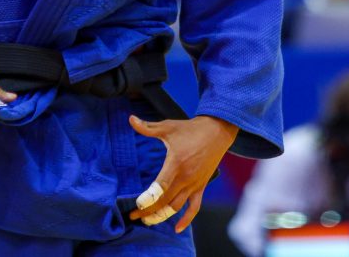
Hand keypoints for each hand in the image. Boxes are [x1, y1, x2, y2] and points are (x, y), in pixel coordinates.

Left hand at [128, 114, 237, 231]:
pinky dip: (186, 219)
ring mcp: (194, 184)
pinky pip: (194, 207)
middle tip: (133, 216)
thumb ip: (147, 127)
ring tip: (147, 221)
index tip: (137, 205)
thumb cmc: (190, 128)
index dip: (148, 199)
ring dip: (161, 216)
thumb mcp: (168, 127)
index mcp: (176, 163)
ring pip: (176, 207)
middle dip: (148, 211)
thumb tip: (130, 119)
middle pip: (165, 201)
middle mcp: (186, 177)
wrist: (217, 131)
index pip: (160, 188)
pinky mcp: (201, 186)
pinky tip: (176, 228)